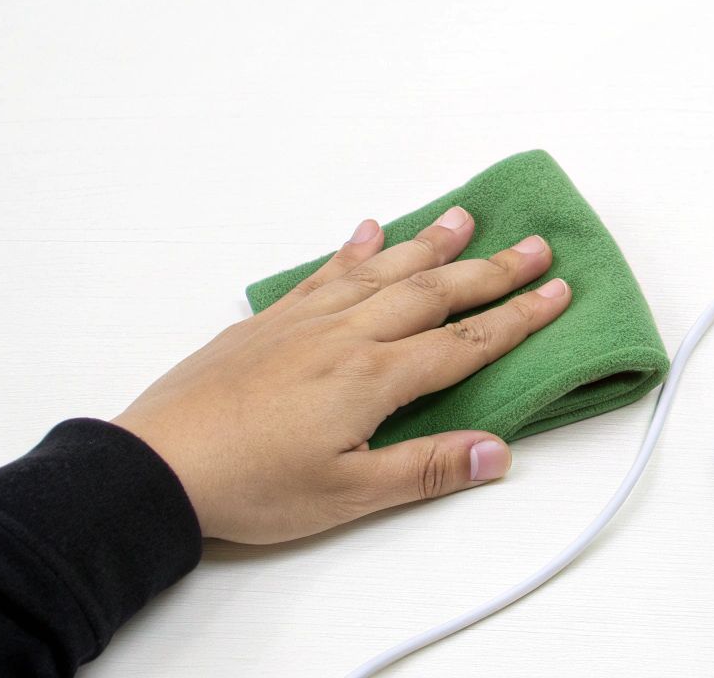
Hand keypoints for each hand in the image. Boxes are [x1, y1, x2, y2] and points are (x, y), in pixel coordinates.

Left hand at [112, 207, 570, 542]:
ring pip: (382, 270)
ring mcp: (304, 322)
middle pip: (433, 292)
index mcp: (374, 376)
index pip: (464, 341)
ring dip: (429, 243)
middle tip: (536, 245)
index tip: (559, 292)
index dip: (518, 317)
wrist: (154, 467)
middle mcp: (347, 335)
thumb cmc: (252, 486)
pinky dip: (353, 249)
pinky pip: (323, 273)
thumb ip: (426, 468)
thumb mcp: (349, 495)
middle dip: (491, 270)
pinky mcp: (268, 324)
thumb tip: (499, 452)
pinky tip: (369, 231)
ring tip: (465, 217)